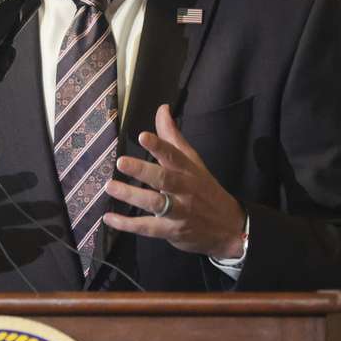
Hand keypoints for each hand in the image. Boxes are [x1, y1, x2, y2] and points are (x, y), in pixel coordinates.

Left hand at [103, 104, 246, 258]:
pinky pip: (147, 227)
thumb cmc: (205, 190)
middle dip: (142, 170)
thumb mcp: (193, 163)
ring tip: (110, 186)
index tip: (143, 136)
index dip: (159, 146)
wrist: (230, 228)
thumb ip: (173, 138)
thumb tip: (162, 109)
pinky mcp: (172, 231)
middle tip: (121, 162)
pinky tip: (109, 218)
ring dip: (131, 195)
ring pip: (154, 203)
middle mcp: (184, 190)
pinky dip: (127, 224)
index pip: (174, 155)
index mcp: (189, 170)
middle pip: (164, 179)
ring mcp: (179, 211)